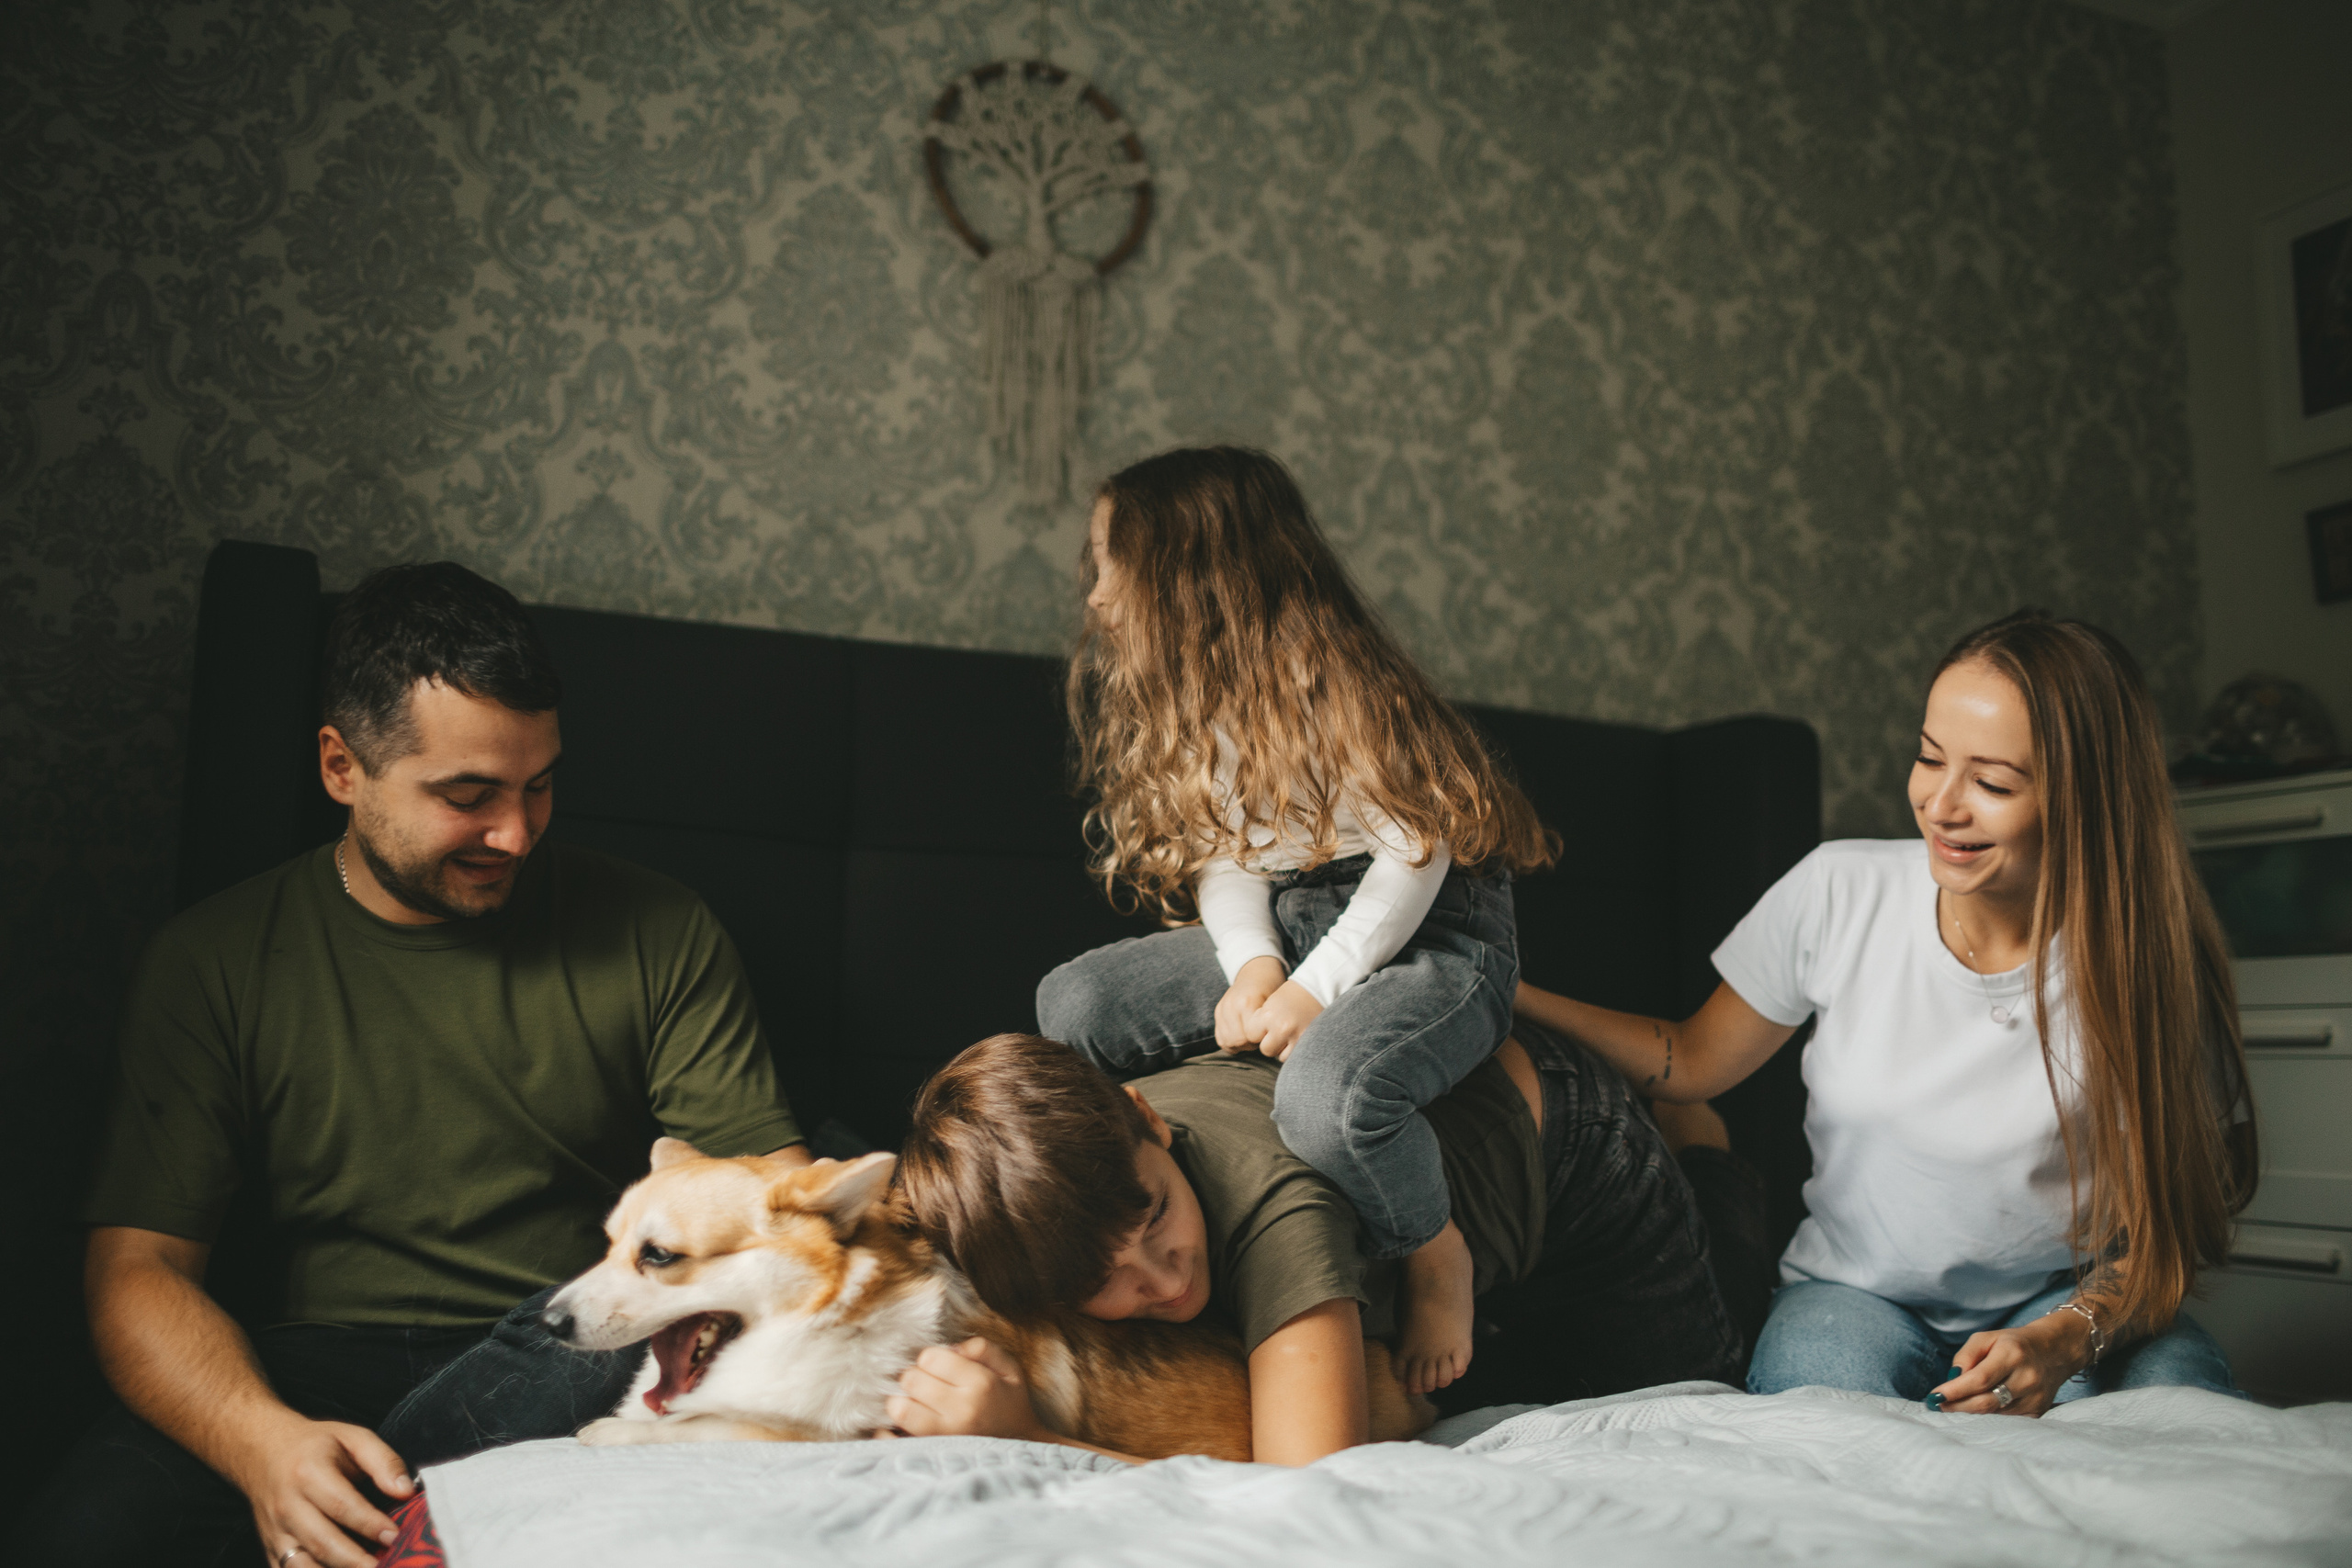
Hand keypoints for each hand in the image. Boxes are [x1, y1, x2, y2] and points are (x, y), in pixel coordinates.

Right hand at [232, 1411, 415, 1567]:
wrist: (263, 1452)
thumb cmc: (315, 1445)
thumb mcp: (353, 1438)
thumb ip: (383, 1461)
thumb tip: (406, 1491)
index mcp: (308, 1473)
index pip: (341, 1505)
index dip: (370, 1523)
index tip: (395, 1536)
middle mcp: (287, 1506)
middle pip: (322, 1542)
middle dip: (355, 1560)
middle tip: (385, 1566)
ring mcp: (275, 1531)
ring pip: (302, 1565)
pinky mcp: (271, 1548)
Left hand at [883, 1338, 1048, 1441]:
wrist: (1019, 1447)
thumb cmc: (1009, 1403)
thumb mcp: (1009, 1368)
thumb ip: (982, 1348)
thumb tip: (950, 1348)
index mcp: (979, 1384)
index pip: (930, 1358)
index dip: (931, 1358)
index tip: (940, 1367)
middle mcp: (960, 1411)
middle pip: (911, 1380)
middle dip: (914, 1376)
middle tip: (926, 1384)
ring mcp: (944, 1436)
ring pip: (899, 1410)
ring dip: (901, 1401)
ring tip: (915, 1403)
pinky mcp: (931, 1455)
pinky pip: (894, 1441)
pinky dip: (888, 1432)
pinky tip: (899, 1427)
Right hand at [1215, 957, 1289, 1049]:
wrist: (1256, 970)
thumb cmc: (1272, 987)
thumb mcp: (1276, 1001)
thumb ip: (1270, 1022)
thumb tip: (1270, 1042)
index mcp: (1246, 1003)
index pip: (1249, 1037)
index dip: (1260, 1040)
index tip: (1267, 1034)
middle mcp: (1231, 1006)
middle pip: (1236, 1040)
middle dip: (1249, 1044)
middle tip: (1260, 1037)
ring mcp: (1222, 1009)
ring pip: (1226, 1041)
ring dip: (1239, 1044)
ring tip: (1251, 1036)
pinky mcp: (1218, 1012)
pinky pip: (1220, 1037)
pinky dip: (1230, 1041)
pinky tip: (1241, 1035)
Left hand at [1245, 981, 1324, 1062]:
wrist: (1317, 989)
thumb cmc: (1290, 996)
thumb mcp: (1270, 1004)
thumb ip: (1261, 1022)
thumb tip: (1251, 1042)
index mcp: (1269, 1015)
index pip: (1251, 1035)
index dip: (1257, 1030)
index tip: (1265, 1024)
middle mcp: (1282, 1027)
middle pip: (1265, 1049)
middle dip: (1269, 1041)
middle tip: (1278, 1029)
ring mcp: (1297, 1037)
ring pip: (1280, 1056)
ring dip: (1282, 1048)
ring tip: (1289, 1033)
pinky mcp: (1309, 1043)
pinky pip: (1294, 1057)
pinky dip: (1293, 1051)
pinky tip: (1296, 1038)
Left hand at [1928, 1310, 2093, 1416]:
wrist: (2055, 1351)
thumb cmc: (2013, 1343)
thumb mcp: (1986, 1338)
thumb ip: (1966, 1356)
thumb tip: (1952, 1379)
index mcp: (2012, 1355)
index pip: (1980, 1379)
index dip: (1955, 1391)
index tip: (1934, 1396)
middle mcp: (2027, 1378)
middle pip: (1986, 1401)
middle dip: (1958, 1406)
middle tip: (1937, 1406)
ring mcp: (2035, 1398)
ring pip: (1995, 1413)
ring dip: (1970, 1412)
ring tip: (1953, 1407)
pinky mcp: (2038, 1411)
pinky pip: (2006, 1419)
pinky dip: (1988, 1416)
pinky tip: (1976, 1411)